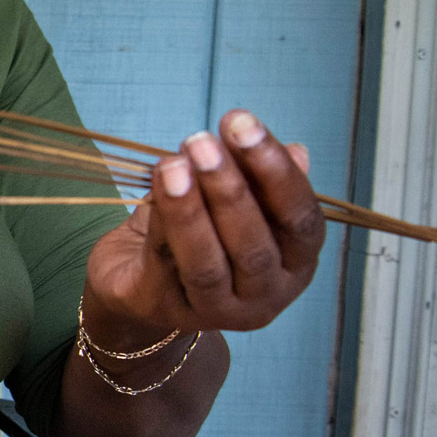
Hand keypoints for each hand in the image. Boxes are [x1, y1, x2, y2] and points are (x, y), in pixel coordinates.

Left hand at [84, 109, 325, 340]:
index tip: (243, 124)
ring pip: (207, 264)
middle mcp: (266, 295)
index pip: (300, 219)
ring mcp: (217, 312)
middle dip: (229, 189)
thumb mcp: (230, 199)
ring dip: (190, 210)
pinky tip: (152, 188)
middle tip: (201, 142)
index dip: (277, 171)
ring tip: (173, 165)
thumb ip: (255, 177)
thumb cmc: (196, 231)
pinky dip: (158, 225)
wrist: (136, 281)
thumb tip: (295, 150)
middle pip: (254, 246)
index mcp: (295, 263)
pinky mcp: (165, 310)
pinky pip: (162, 267)